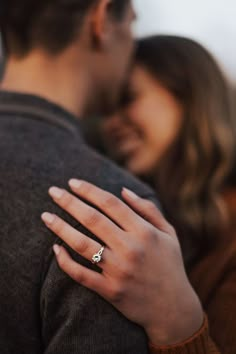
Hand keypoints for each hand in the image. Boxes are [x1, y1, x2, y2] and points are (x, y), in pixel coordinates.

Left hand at [42, 180, 202, 345]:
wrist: (173, 308)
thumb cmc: (170, 264)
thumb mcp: (168, 233)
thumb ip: (147, 209)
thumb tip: (123, 190)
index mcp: (144, 231)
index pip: (110, 203)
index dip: (88, 190)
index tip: (72, 182)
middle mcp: (130, 248)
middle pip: (92, 219)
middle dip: (69, 202)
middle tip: (52, 191)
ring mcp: (119, 271)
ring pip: (82, 244)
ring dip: (60, 228)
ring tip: (45, 216)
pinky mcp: (110, 291)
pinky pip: (81, 275)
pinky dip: (65, 262)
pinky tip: (55, 248)